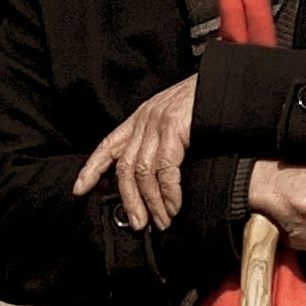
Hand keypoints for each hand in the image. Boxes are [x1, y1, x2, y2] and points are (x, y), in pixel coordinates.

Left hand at [72, 75, 198, 233]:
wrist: (226, 82)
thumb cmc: (203, 103)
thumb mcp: (173, 118)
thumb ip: (156, 142)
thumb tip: (149, 177)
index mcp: (139, 119)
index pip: (107, 146)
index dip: (91, 169)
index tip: (79, 190)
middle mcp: (144, 121)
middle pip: (124, 168)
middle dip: (129, 200)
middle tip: (137, 224)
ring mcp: (158, 124)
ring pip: (143, 172)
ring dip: (151, 202)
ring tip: (160, 221)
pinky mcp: (175, 128)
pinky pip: (166, 169)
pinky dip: (169, 192)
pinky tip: (173, 206)